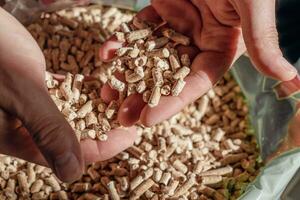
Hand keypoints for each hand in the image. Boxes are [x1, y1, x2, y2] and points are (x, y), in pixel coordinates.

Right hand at [0, 8, 135, 181]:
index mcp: (20, 138)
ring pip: (70, 112)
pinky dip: (80, 89)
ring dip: (94, 107)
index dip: (104, 146)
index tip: (130, 133)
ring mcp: (29, 104)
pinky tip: (96, 84)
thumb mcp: (20, 92)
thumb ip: (47, 130)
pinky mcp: (31, 84)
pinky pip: (62, 92)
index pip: (70, 153)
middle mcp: (26, 125)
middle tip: (129, 114)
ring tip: (118, 97)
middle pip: (74, 134)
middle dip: (104, 126)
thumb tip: (72, 173)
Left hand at [99, 0, 298, 126]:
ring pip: (149, 57)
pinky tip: (107, 53)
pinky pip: (140, 29)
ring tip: (106, 92)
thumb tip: (292, 79)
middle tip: (120, 116)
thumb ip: (262, 41)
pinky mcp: (162, 9)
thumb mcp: (251, 5)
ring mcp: (179, 25)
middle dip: (144, 97)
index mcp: (222, 46)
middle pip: (168, 76)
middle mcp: (199, 40)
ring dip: (127, 75)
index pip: (196, 82)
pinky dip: (123, 41)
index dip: (172, 102)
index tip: (146, 119)